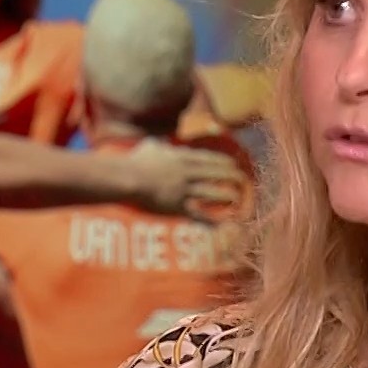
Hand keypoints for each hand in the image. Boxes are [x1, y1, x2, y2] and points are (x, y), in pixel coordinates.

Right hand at [121, 139, 245, 217]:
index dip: (222, 161)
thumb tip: (159, 144)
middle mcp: (186, 172)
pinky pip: (196, 214)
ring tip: (235, 197)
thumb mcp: (150, 147)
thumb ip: (159, 145)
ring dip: (224, 195)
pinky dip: (209, 220)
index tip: (233, 163)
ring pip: (210, 192)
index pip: (208, 159)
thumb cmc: (134, 161)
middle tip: (241, 178)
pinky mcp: (176, 206)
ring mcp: (182, 189)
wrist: (126, 177)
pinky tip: (221, 224)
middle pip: (214, 173)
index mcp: (181, 157)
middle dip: (230, 176)